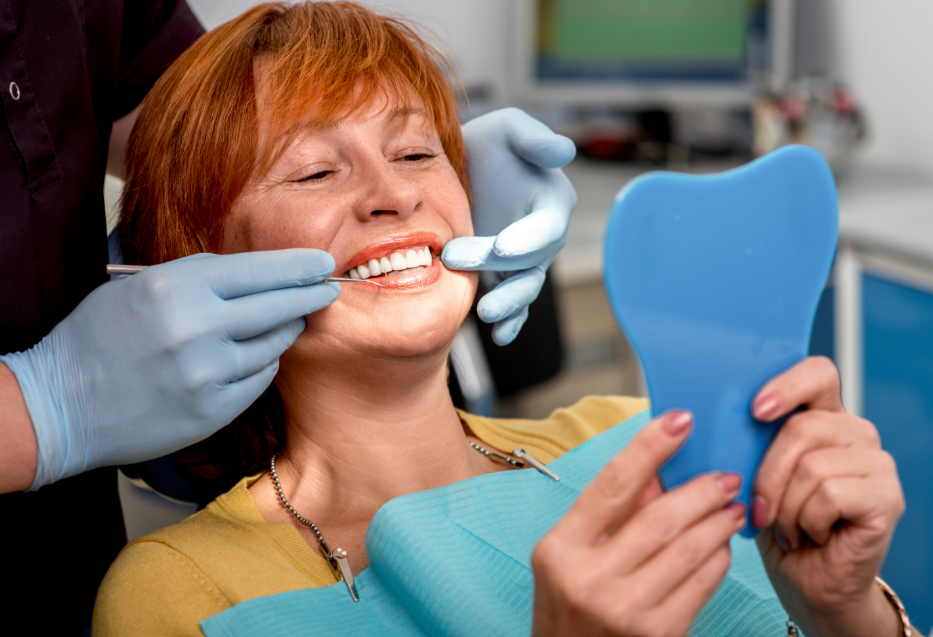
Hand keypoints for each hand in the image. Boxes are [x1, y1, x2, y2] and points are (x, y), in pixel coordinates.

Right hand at [1, 249, 338, 488]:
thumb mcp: (140, 287)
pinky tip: (255, 356)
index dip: (297, 266)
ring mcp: (208, 373)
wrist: (60, 405)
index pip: (259, 270)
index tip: (322, 263)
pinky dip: (262, 364)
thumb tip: (256, 274)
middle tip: (329, 289)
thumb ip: (198, 278)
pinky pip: (259, 379)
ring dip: (285, 330)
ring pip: (274, 344)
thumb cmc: (98, 338)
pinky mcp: (213, 410)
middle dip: (310, 295)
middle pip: (279, 306)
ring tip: (288, 321)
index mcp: (176, 287)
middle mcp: (197, 328)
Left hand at [442, 108, 576, 344]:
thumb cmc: (488, 144)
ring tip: (486, 314)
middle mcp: (542, 237)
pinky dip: (510, 323)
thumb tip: (564, 151)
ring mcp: (523, 262)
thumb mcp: (507, 128)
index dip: (528, 239)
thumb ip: (533, 139)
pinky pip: (513, 304)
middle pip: (529, 261)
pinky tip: (498, 335)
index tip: (503, 247)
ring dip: (508, 304)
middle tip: (456, 259)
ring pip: (524, 289)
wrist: (458, 169)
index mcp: (551, 202)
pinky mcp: (502, 278)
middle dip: (498, 267)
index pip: (547, 226)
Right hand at [531, 412, 745, 636]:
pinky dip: (718, 557)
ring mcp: (625, 609)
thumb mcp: (570, 555)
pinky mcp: (658, 634)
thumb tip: (657, 468)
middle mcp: (590, 579)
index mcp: (560, 548)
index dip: (649, 447)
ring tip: (731, 506)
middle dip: (701, 490)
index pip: (612, 484)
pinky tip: (722, 544)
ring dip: (718, 521)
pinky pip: (701, 583)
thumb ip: (610, 512)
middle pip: (660, 517)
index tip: (680, 420)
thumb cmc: (569, 609)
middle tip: (724, 476)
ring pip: (688, 549)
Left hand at [751, 357, 904, 636]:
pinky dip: (807, 521)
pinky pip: (830, 494)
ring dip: (786, 506)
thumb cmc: (777, 526)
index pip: (817, 373)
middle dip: (767, 474)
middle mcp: (856, 433)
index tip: (757, 410)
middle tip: (761, 508)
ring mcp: (877, 463)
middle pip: (801, 427)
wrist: (807, 582)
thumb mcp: (753, 475)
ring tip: (790, 526)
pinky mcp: (887, 497)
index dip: (787, 385)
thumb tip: (715, 420)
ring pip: (812, 466)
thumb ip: (750, 441)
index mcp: (823, 417)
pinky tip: (812, 534)